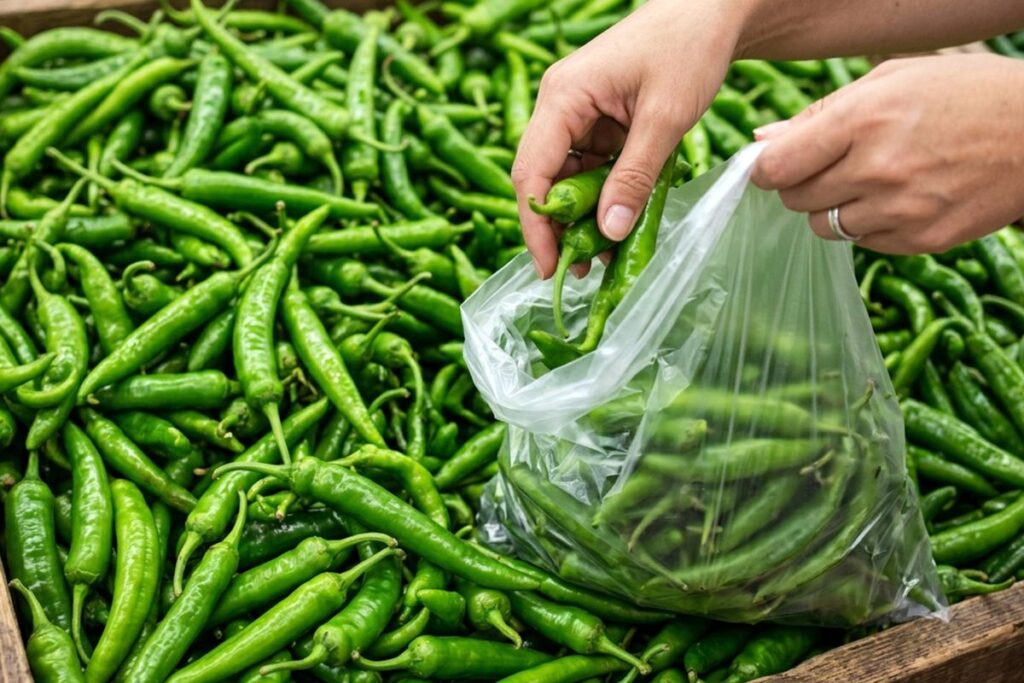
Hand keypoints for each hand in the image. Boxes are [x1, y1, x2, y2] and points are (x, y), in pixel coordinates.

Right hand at [512, 0, 743, 277]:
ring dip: (582, 217)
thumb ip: (634, 176)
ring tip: (602, 256)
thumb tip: (610, 232)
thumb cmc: (687, 49)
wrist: (711, 13)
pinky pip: (590, 169)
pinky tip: (617, 225)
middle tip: (579, 269)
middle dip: (558, 227)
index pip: (531, 171)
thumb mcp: (665, 118)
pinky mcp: (598, 123)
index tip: (549, 266)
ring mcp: (578, 115)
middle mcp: (560, 106)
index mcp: (563, 96)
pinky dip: (602, 198)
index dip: (536, 224)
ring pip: (566, 179)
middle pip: (542, 179)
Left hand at [751, 54, 1023, 253]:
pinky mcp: (921, 239)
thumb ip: (819, 114)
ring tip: (871, 180)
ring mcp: (901, 209)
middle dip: (801, 185)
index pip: (777, 167)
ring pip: (824, 227)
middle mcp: (878, 169)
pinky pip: (863, 243)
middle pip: (795, 200)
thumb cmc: (962, 94)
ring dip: (834, 208)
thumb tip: (762, 142)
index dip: (766, 169)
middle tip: (831, 167)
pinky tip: (899, 197)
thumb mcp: (890, 80)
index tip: (772, 166)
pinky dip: (869, 224)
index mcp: (864, 120)